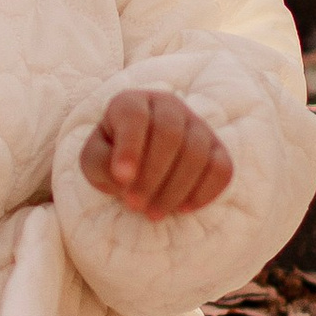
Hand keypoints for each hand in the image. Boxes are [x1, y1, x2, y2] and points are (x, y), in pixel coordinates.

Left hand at [80, 88, 233, 221]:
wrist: (139, 163)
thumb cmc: (111, 159)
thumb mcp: (94, 159)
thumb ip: (99, 162)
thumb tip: (124, 177)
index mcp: (132, 102)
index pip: (134, 116)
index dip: (129, 147)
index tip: (122, 178)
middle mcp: (168, 106)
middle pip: (170, 134)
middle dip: (152, 175)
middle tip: (135, 206)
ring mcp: (196, 125)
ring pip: (197, 152)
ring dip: (175, 189)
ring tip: (153, 213)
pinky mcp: (217, 148)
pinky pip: (222, 168)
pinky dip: (204, 192)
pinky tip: (183, 208)